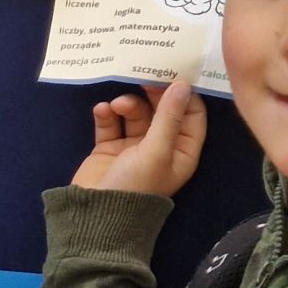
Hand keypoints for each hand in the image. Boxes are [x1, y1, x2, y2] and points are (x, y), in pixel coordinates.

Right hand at [70, 79, 205, 195]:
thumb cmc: (135, 185)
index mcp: (181, 151)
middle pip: (162, 110)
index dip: (184, 94)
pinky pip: (111, 122)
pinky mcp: (109, 147)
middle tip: (143, 77)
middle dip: (153, 93)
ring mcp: (133, 146)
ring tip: (117, 105)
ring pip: (135, 113)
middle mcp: (160, 146)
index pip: (192, 114)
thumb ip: (168, 116)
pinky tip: (101, 110)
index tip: (172, 72)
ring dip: (126, 104)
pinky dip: (107, 114)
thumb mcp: (156, 150)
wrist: (95, 215)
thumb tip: (182, 84)